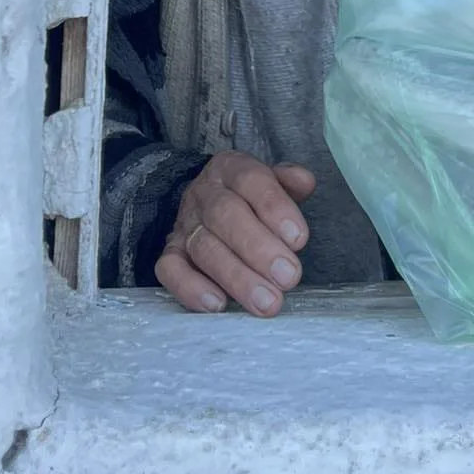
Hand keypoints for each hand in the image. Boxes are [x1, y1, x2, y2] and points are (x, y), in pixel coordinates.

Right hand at [154, 151, 315, 315]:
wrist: (208, 204)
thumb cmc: (251, 199)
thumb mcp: (273, 182)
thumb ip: (289, 182)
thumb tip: (304, 181)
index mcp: (230, 168)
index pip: (251, 180)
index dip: (274, 208)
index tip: (299, 239)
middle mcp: (203, 194)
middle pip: (225, 215)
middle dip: (259, 249)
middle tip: (288, 277)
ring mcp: (184, 225)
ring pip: (204, 247)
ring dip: (237, 278)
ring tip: (267, 302)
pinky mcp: (169, 255)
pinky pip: (171, 270)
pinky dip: (191, 289)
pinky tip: (219, 305)